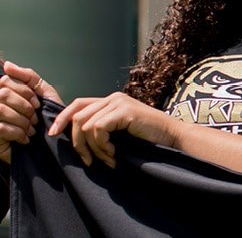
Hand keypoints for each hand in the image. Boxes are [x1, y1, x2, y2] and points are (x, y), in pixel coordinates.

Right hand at [0, 61, 63, 162]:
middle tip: (35, 118)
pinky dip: (17, 133)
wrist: (52, 143)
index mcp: (3, 91)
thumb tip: (7, 64)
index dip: (25, 92)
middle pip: (3, 95)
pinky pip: (1, 128)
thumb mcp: (42, 91)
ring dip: (22, 121)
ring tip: (31, 129)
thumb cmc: (47, 115)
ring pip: (1, 110)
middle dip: (24, 107)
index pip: (6, 81)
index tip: (38, 104)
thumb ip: (27, 76)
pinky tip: (25, 138)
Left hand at [49, 93, 179, 167]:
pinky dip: (102, 145)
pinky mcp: (124, 110)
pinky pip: (97, 129)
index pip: (77, 104)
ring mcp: (118, 102)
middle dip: (76, 142)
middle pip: (77, 116)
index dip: (62, 118)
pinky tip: (114, 154)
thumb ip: (102, 127)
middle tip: (88, 160)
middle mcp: (113, 98)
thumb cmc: (149, 139)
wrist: (173, 138)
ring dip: (94, 148)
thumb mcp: (120, 132)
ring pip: (85, 126)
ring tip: (108, 158)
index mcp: (111, 101)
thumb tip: (75, 136)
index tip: (52, 134)